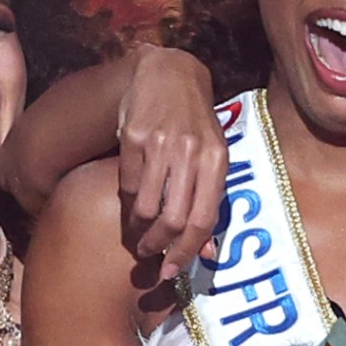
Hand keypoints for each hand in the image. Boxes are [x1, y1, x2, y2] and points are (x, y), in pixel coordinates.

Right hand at [111, 46, 231, 269]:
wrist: (168, 74)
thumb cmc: (195, 124)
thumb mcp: (212, 157)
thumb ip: (210, 202)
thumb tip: (207, 254)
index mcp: (217, 161)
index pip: (203, 219)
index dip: (186, 252)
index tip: (172, 271)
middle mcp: (191, 153)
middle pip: (174, 219)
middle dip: (159, 246)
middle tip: (150, 254)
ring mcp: (161, 144)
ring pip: (146, 207)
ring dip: (140, 230)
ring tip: (139, 235)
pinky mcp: (133, 137)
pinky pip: (127, 185)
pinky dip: (128, 204)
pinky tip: (131, 207)